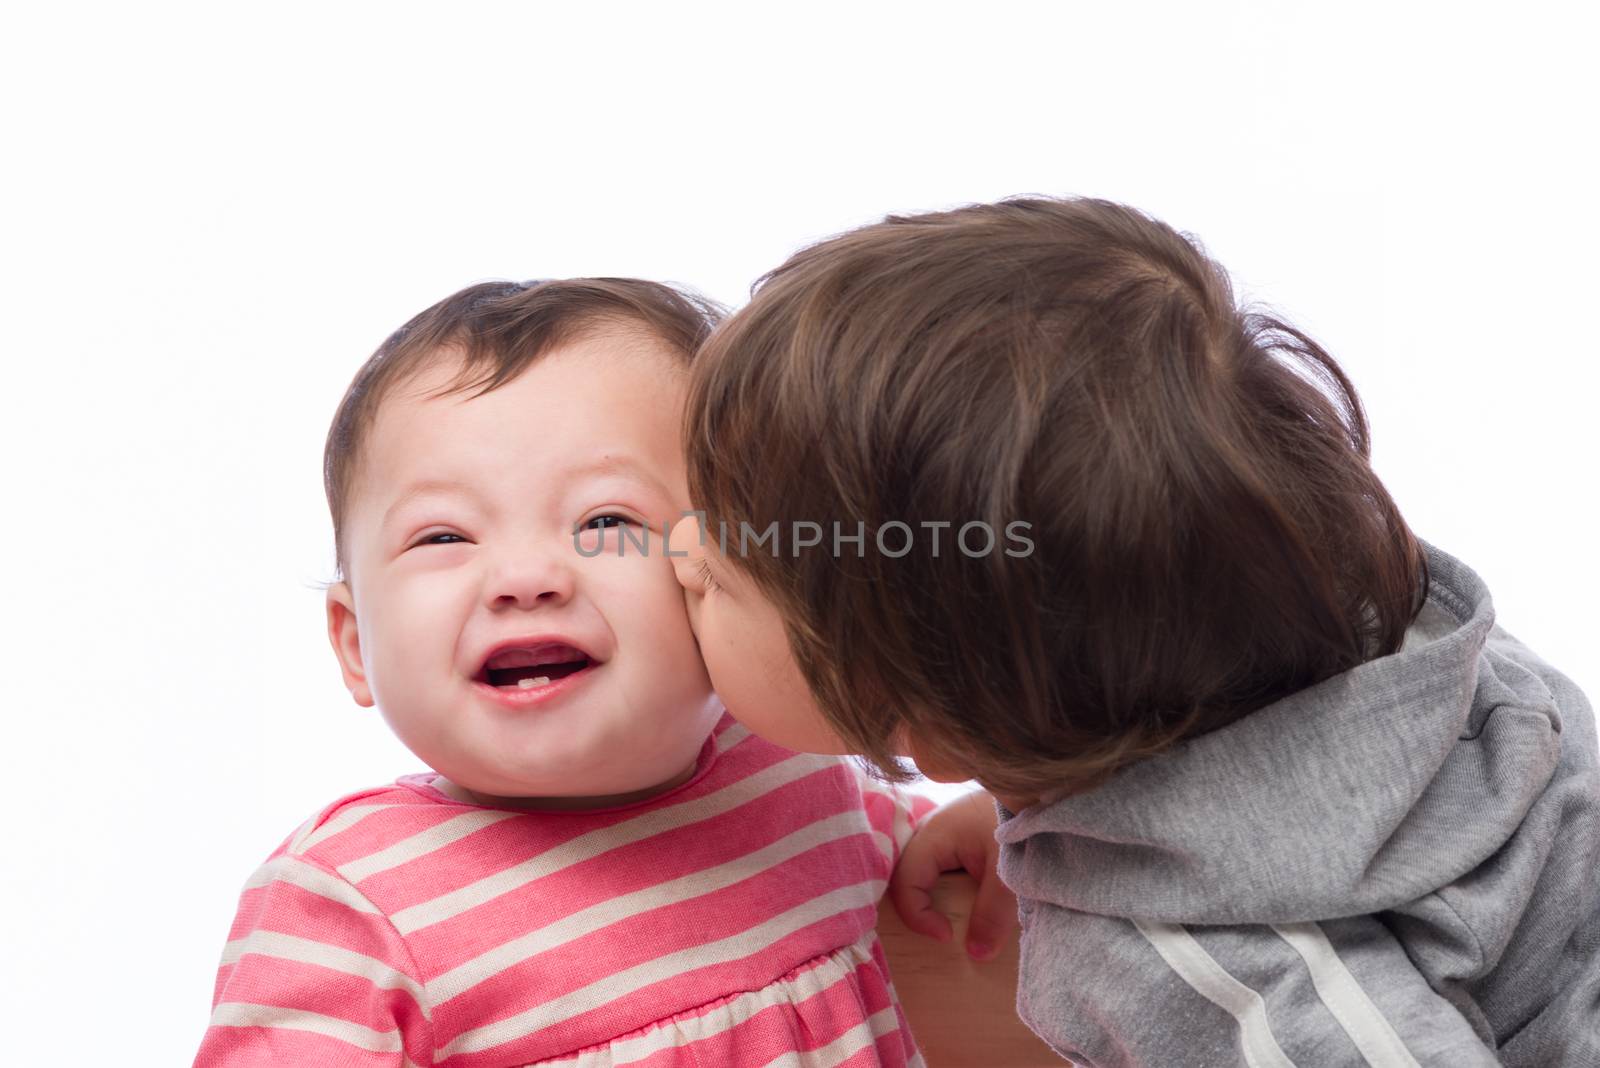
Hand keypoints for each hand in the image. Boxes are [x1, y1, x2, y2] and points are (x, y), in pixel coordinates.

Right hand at [889, 789, 1016, 960]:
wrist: (1050, 792)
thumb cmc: (1027, 825)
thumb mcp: (1010, 874)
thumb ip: (991, 915)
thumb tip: (975, 955)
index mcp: (935, 834)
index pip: (904, 882)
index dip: (918, 916)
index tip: (948, 936)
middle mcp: (930, 830)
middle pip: (906, 875)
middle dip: (919, 908)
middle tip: (945, 931)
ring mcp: (943, 831)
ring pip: (923, 871)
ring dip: (934, 898)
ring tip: (954, 920)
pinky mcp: (959, 835)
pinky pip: (939, 866)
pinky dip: (946, 887)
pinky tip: (964, 901)